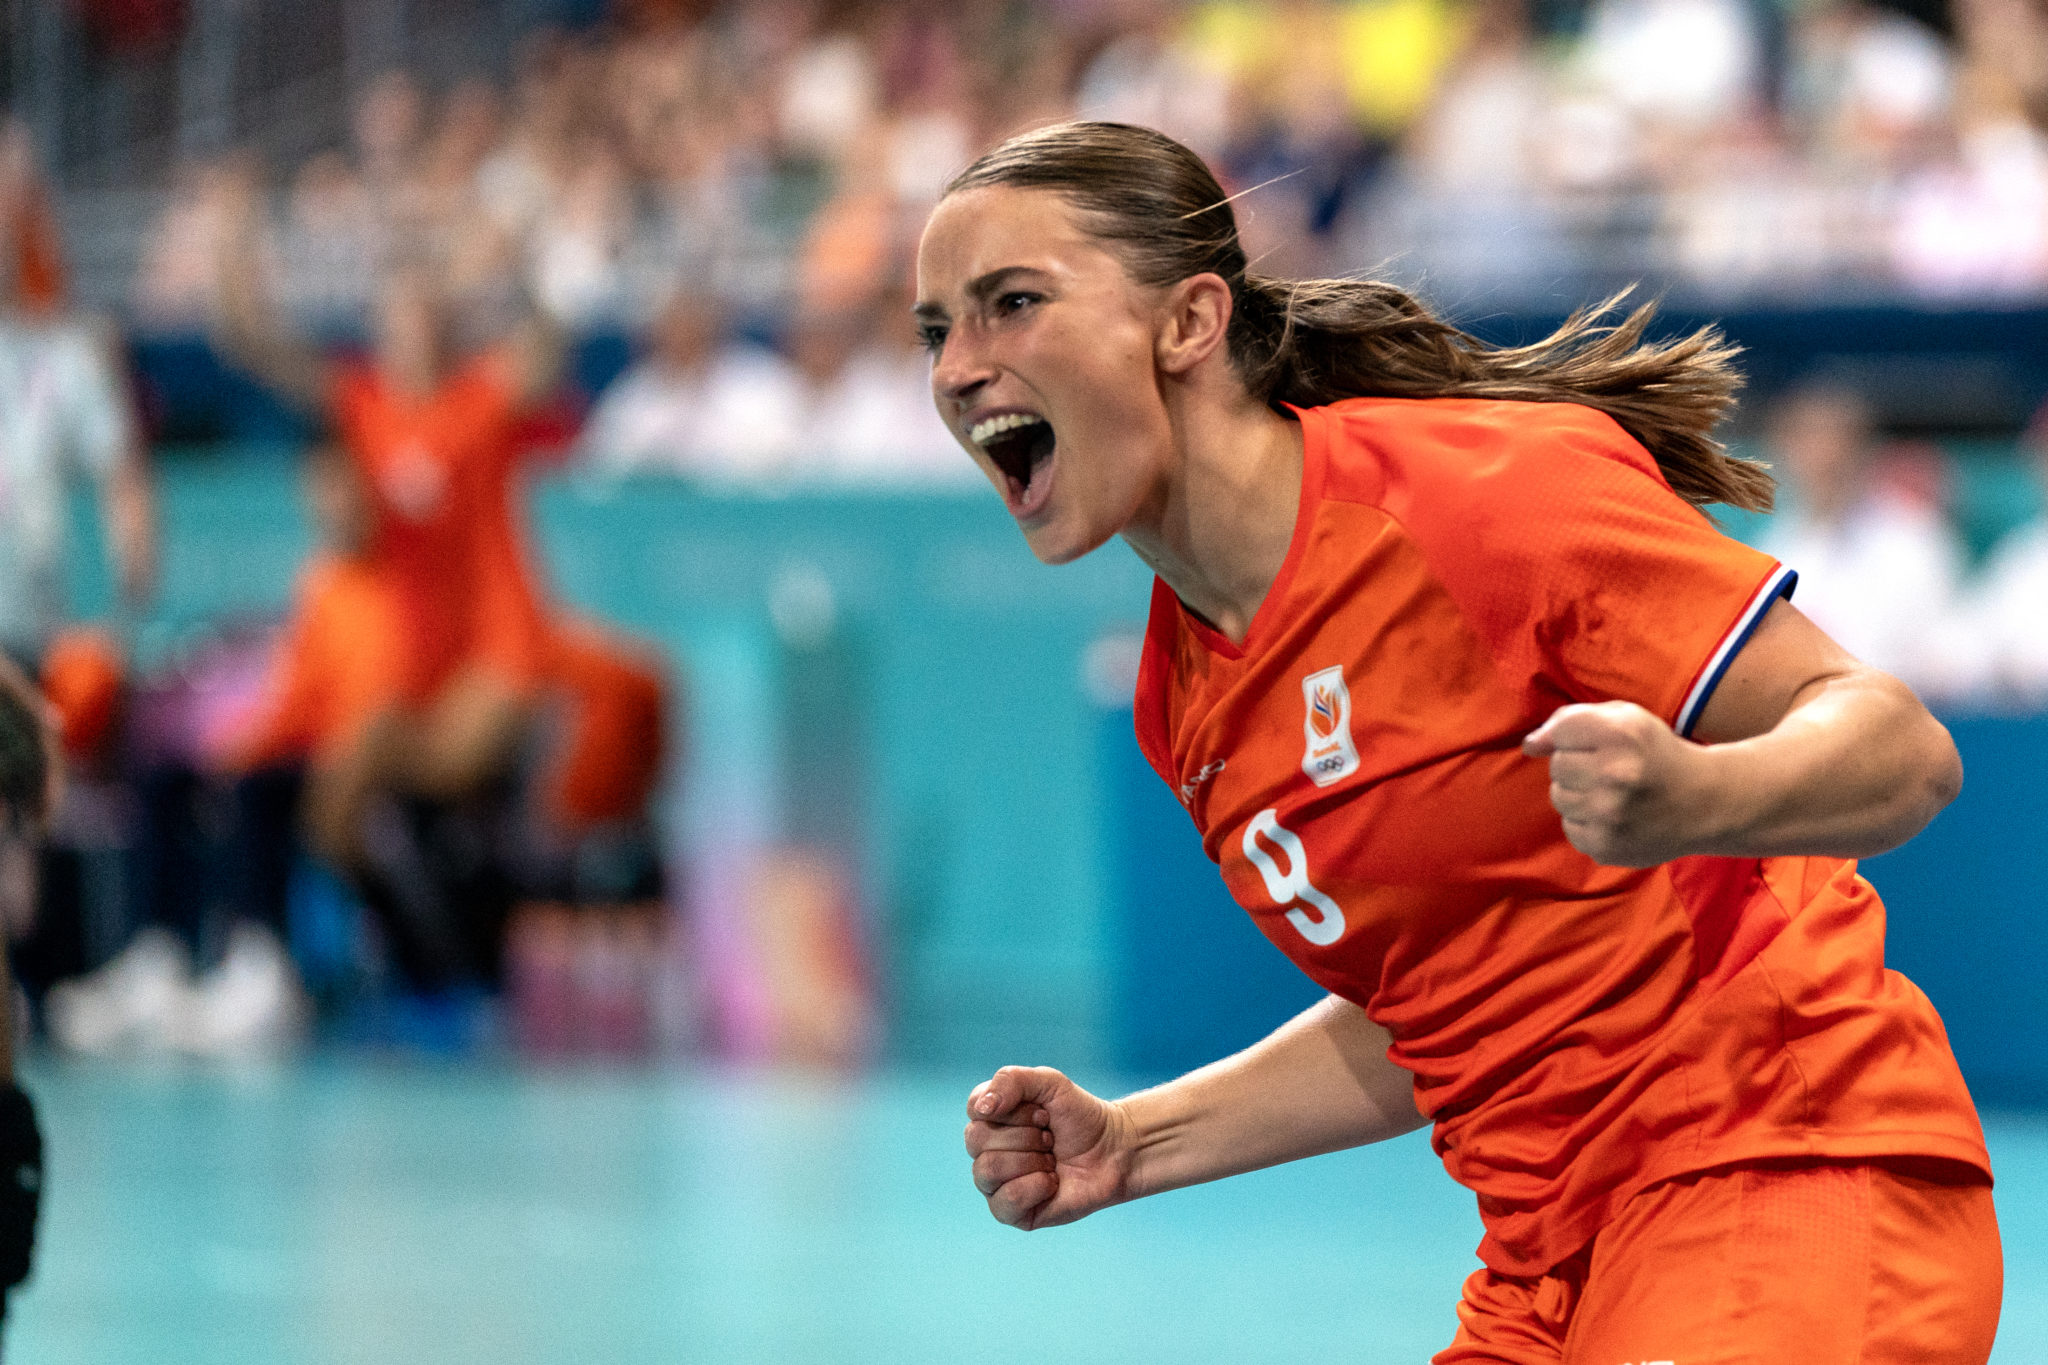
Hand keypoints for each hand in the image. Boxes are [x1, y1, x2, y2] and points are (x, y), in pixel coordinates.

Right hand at [965, 1066, 1130, 1230]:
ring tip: (1051, 1160)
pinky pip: (1004, 1202)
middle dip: (1026, 1136)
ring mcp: (995, 1184)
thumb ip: (1010, 1080)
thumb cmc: (1080, 1117)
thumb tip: (982, 1108)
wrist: (1114, 1151)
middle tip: (1050, 1138)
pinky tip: (1052, 1182)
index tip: (1044, 1113)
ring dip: (1031, 1161)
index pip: (975, 1109)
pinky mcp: (1011, 1213)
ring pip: (987, 1170)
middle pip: (977, 1140)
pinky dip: (1035, 1187)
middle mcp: (986, 1151)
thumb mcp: (1050, 1083)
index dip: (1014, 1110)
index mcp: (990, 1118)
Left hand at [1522, 701, 1717, 866]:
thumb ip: (1572, 721)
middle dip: (1578, 765)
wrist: (1704, 802)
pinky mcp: (1606, 846)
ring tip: (1612, 793)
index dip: (1575, 737)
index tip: (1598, 744)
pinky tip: (1615, 815)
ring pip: (1560, 798)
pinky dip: (1587, 822)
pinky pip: (1570, 828)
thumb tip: (1530, 745)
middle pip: (1557, 766)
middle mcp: (1614, 774)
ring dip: (1579, 794)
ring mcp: (1609, 815)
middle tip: (1611, 771)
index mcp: (1621, 734)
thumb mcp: (1625, 719)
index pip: (1560, 731)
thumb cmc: (1656, 754)